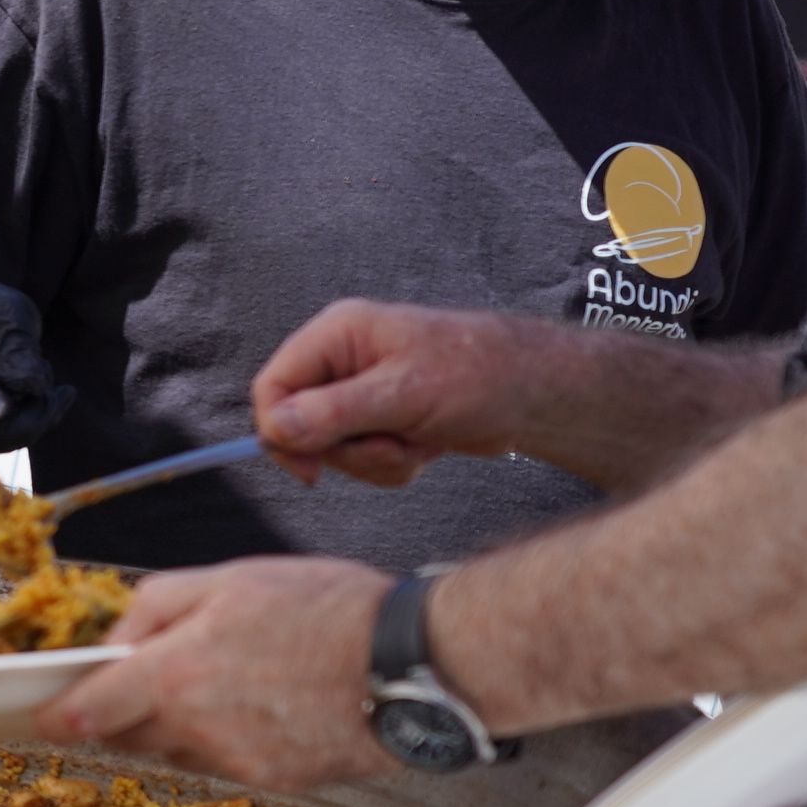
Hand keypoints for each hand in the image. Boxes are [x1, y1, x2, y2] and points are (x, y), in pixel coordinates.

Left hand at [34, 558, 397, 790]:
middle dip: (126, 713)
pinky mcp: (278, 783)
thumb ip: (156, 606)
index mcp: (175, 675)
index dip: (59, 717)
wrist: (412, 665)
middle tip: (147, 680)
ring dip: (181, 725)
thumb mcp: (228, 578)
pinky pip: (229, 764)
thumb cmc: (327, 609)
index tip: (43, 718)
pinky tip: (265, 703)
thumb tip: (115, 639)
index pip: (90, 712)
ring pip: (181, 752)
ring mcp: (239, 764)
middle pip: (132, 736)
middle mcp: (198, 730)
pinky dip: (230, 739)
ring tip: (227, 679)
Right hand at [252, 299, 555, 489]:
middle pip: (300, 423)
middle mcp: (342, 360)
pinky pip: (362, 457)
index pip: (274, 385)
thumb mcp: (402, 395)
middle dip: (346, 451)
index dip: (281, 431)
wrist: (532, 392)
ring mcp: (361, 391)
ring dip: (374, 461)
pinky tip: (426, 448)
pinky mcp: (381, 417)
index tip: (311, 471)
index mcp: (337, 335)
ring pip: (333, 447)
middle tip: (391, 448)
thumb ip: (334, 413)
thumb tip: (276, 430)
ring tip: (417, 444)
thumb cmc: (475, 375)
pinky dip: (392, 464)